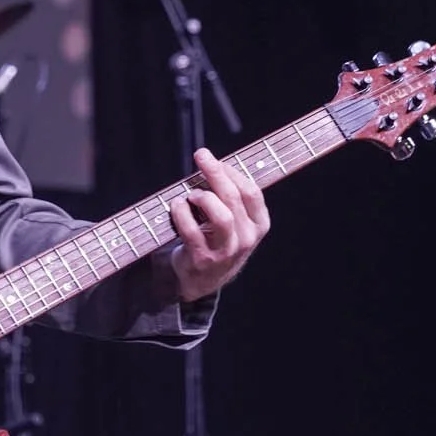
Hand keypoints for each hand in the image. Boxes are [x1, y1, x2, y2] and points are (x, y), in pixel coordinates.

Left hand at [168, 146, 269, 303]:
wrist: (203, 279)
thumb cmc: (216, 239)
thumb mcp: (234, 220)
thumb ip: (230, 195)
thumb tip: (213, 161)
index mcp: (259, 225)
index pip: (252, 193)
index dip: (233, 172)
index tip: (217, 159)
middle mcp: (246, 239)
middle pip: (234, 199)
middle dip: (216, 173)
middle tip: (201, 156)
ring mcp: (226, 251)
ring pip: (221, 217)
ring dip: (203, 197)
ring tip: (191, 194)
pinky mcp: (203, 258)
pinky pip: (192, 231)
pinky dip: (181, 212)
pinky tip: (176, 204)